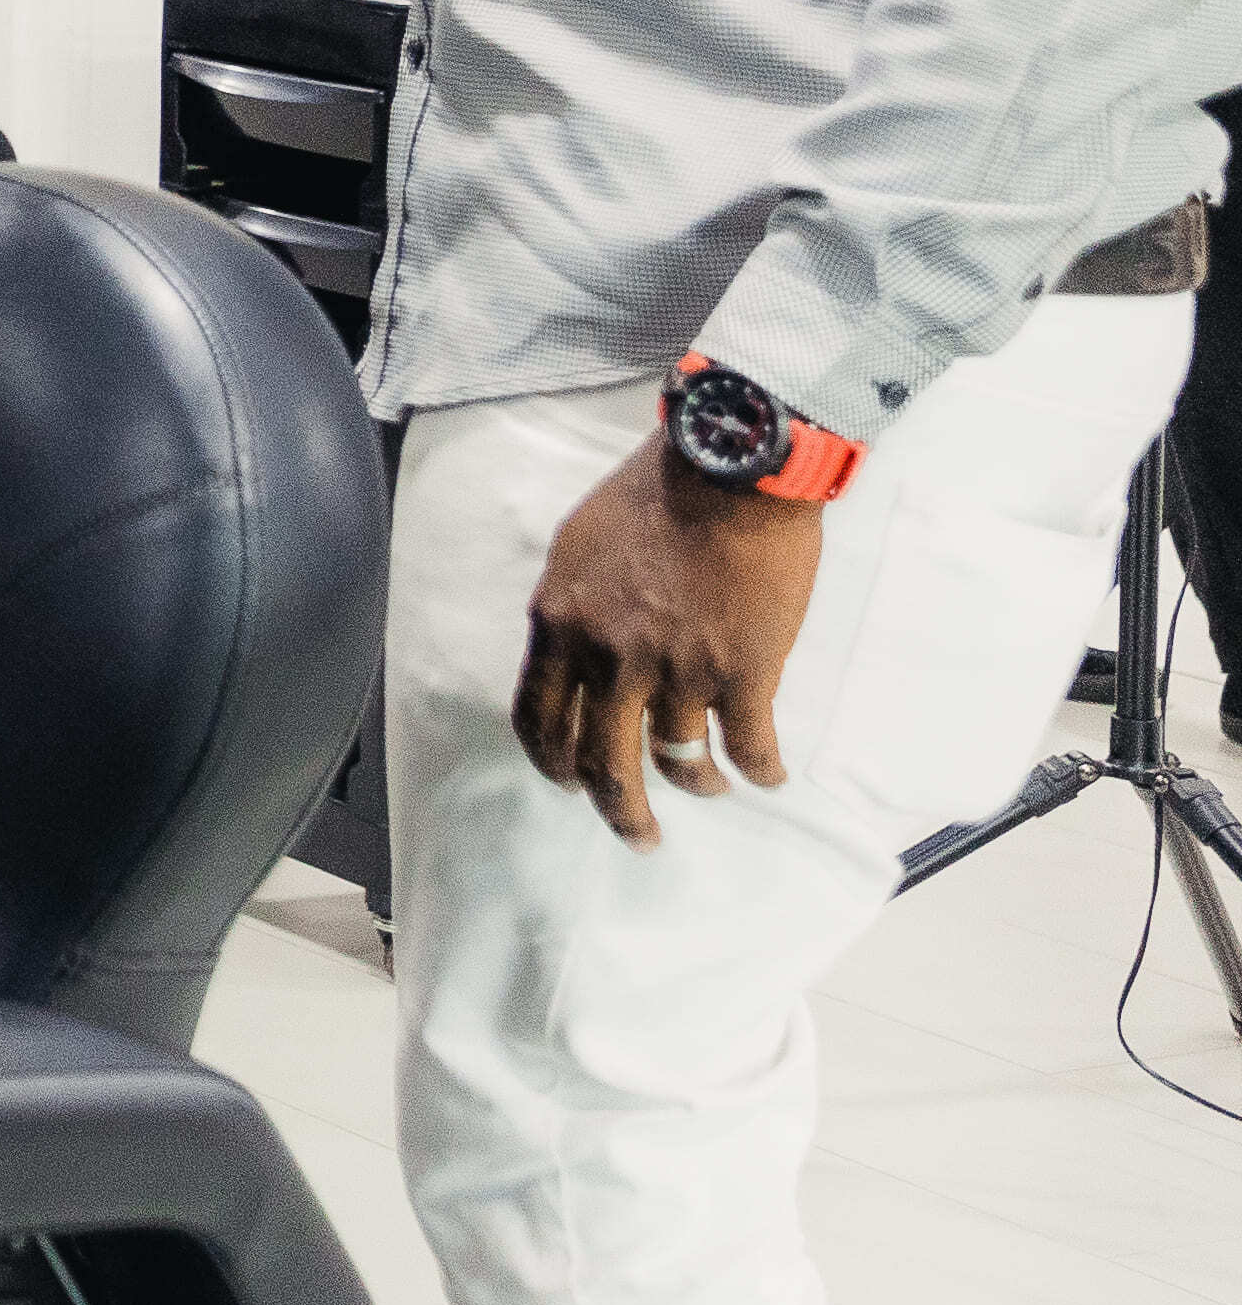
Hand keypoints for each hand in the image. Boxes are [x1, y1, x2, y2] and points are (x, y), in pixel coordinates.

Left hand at [513, 426, 825, 845]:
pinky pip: (749, 747)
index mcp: (560, 626)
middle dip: (618, 810)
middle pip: (600, 762)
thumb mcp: (578, 548)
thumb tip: (575, 650)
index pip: (538, 718)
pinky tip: (767, 775)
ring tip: (708, 787)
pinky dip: (759, 771)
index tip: (569, 784)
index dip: (552, 762)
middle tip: (638, 835)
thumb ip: (573, 609)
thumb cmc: (653, 494)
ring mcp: (677, 671)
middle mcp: (609, 659)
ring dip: (695, 783)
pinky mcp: (744, 674)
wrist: (728, 469)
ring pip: (678, 761)